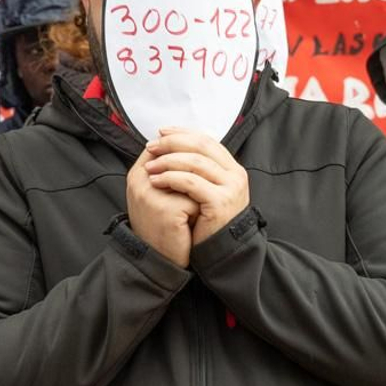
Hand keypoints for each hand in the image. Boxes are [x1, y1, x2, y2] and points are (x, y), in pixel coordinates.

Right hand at [127, 149, 199, 267]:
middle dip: (194, 175)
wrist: (157, 260)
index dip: (186, 155)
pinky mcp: (166, 211)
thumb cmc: (160, 225)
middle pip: (181, 159)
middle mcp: (141, 181)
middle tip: (198, 193)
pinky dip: (199, 211)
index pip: (165, 146)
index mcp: (138, 173)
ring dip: (198, 193)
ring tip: (193, 210)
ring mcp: (152, 195)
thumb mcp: (156, 193)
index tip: (196, 172)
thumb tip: (191, 142)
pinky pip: (195, 199)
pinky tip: (191, 224)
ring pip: (191, 178)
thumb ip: (166, 168)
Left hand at [143, 128, 250, 244]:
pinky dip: (170, 178)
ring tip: (149, 166)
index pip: (207, 140)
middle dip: (173, 143)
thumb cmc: (207, 223)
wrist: (218, 252)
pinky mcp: (220, 201)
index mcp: (232, 168)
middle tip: (151, 146)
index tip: (161, 132)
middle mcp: (235, 175)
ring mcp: (231, 188)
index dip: (182, 133)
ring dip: (168, 161)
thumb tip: (171, 145)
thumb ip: (197, 170)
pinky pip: (191, 182)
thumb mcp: (206, 191)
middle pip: (201, 146)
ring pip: (195, 162)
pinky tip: (155, 181)